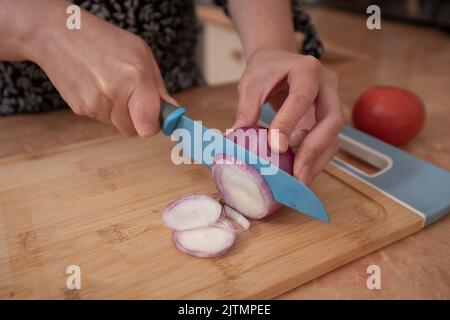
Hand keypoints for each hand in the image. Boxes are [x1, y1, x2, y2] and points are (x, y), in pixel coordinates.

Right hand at [28, 2, 175, 136]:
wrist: (57, 34)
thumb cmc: (103, 40)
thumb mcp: (141, 54)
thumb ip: (158, 87)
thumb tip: (172, 111)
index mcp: (134, 78)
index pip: (148, 127)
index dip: (154, 125)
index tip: (158, 118)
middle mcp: (113, 94)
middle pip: (135, 130)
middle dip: (138, 118)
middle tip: (134, 96)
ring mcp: (94, 104)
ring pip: (118, 125)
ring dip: (121, 112)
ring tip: (112, 85)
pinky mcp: (79, 109)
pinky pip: (102, 119)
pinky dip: (104, 108)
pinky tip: (98, 87)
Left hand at [234, 48, 342, 184]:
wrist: (279, 62)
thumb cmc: (266, 70)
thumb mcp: (251, 85)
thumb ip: (246, 110)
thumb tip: (235, 139)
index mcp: (307, 70)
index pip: (302, 97)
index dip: (290, 122)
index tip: (276, 146)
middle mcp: (327, 86)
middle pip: (331, 120)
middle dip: (313, 149)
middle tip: (297, 174)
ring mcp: (331, 104)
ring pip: (334, 137)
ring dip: (317, 161)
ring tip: (298, 180)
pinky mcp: (326, 120)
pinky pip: (327, 143)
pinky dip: (314, 160)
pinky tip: (299, 173)